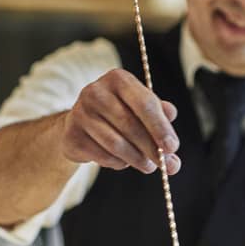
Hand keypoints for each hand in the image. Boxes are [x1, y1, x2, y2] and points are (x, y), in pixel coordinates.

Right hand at [61, 69, 180, 173]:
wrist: (80, 125)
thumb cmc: (120, 114)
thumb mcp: (141, 109)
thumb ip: (160, 117)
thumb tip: (171, 136)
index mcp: (119, 79)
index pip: (144, 104)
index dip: (160, 127)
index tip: (173, 147)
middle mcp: (96, 91)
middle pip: (130, 125)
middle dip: (151, 149)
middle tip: (168, 165)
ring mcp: (80, 112)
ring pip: (116, 144)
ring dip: (137, 159)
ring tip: (148, 166)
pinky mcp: (72, 135)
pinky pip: (102, 155)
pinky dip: (118, 163)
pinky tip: (124, 161)